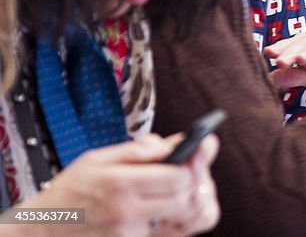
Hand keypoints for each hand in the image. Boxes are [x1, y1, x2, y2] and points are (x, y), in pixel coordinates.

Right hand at [17, 134, 219, 235]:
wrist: (42, 231)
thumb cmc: (70, 190)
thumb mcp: (98, 158)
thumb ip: (139, 150)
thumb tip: (172, 143)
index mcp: (120, 183)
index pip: (179, 177)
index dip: (194, 165)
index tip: (196, 155)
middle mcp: (127, 212)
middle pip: (185, 200)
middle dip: (195, 184)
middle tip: (192, 172)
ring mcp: (129, 234)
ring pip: (180, 219)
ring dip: (186, 202)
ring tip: (178, 188)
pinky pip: (164, 232)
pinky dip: (171, 219)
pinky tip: (162, 206)